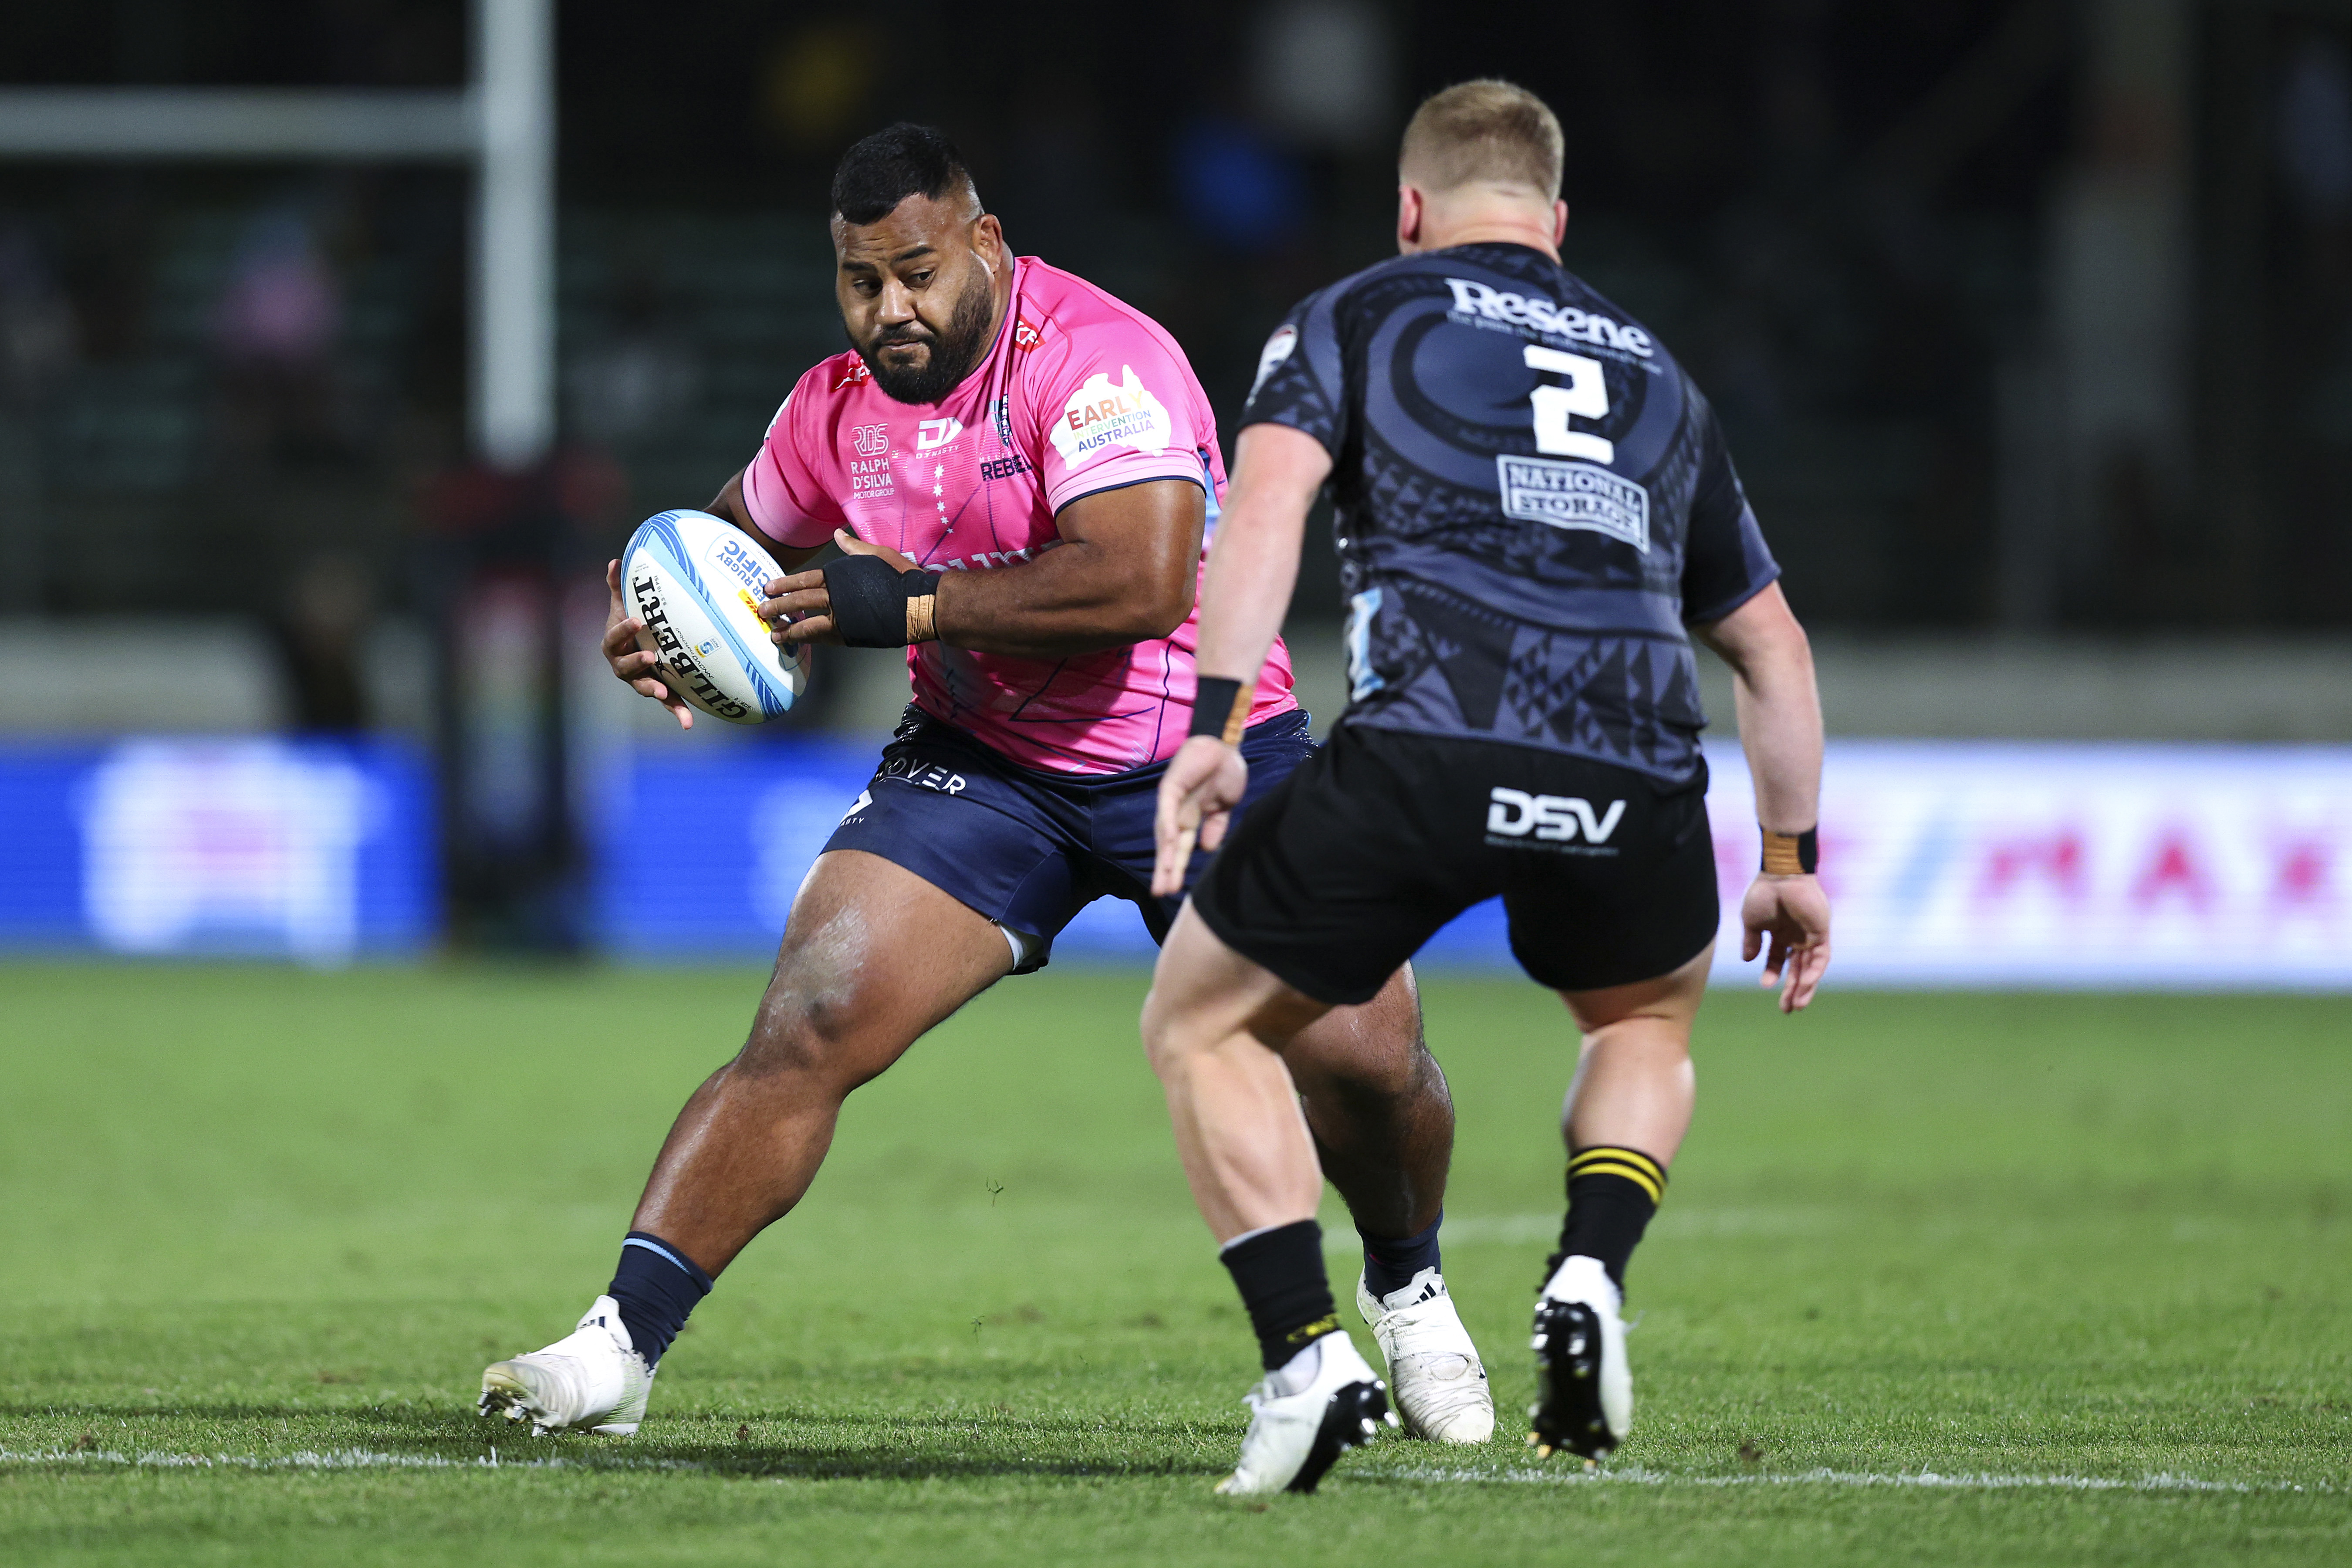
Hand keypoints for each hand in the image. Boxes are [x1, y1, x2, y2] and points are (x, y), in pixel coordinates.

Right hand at [600, 558, 694, 729]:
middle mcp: (623, 666)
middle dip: (637, 662)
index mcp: (614, 644)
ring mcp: (640, 680)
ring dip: (653, 690)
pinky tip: (689, 724)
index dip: (623, 629)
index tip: (636, 620)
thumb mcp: (623, 606)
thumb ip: (618, 587)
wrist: (636, 648)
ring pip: (644, 687)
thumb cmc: (630, 624)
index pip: (615, 637)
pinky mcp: (659, 691)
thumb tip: (615, 560)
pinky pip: (668, 704)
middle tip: (650, 656)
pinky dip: (678, 713)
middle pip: (626, 666)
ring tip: (663, 695)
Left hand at [761, 528, 918, 646]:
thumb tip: (838, 535)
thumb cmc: (902, 577)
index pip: (805, 580)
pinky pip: (823, 638)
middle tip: (762, 611)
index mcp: (840, 575)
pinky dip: (808, 639)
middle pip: (800, 602)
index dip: (785, 584)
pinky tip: (798, 642)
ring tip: (773, 634)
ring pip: (807, 624)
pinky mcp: (849, 635)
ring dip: (788, 629)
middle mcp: (836, 595)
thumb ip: (854, 548)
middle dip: (779, 606)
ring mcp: (841, 617)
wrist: (919, 605)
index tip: (768, 587)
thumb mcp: (878, 554)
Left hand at [1151, 736, 1250, 897]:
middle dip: (1166, 869)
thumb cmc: (1225, 772)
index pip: (1181, 848)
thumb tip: (1207, 849)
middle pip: (1170, 846)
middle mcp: (1177, 812)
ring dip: (1165, 855)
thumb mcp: (1225, 806)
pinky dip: (1169, 828)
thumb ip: (1215, 827)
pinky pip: (1168, 811)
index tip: (1174, 890)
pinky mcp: (1171, 787)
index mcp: (1190, 818)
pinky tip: (1170, 844)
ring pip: (1166, 833)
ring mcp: (1172, 801)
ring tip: (1165, 877)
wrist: (1226, 745)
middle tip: (1161, 893)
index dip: (1176, 868)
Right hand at [1740, 871, 1830, 1012]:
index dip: (1772, 974)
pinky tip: (1805, 984)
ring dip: (1805, 987)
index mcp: (1780, 934)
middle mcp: (1797, 937)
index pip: (1778, 960)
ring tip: (1798, 1005)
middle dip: (1792, 990)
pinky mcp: (1821, 932)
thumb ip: (1752, 941)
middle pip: (1796, 969)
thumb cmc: (1764, 893)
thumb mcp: (1751, 922)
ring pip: (1810, 968)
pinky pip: (1820, 957)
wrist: (1780, 875)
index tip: (1765, 986)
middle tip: (1787, 1010)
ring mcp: (1810, 935)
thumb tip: (1748, 961)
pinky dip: (1813, 971)